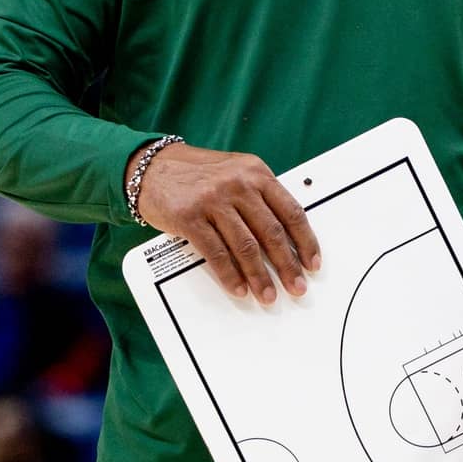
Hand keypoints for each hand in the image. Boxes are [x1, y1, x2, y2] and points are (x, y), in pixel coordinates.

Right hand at [130, 143, 319, 304]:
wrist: (151, 166)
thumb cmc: (196, 173)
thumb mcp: (235, 172)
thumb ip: (259, 196)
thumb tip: (286, 237)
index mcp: (256, 172)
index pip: (291, 211)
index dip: (305, 241)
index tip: (312, 263)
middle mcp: (238, 184)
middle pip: (271, 232)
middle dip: (287, 265)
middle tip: (296, 287)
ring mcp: (213, 200)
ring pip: (246, 246)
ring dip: (260, 276)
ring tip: (268, 294)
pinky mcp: (190, 217)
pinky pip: (216, 252)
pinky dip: (230, 275)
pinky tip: (238, 288)